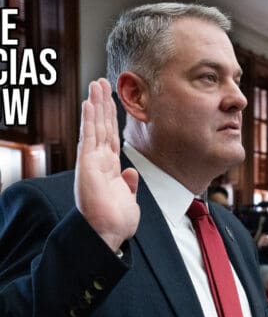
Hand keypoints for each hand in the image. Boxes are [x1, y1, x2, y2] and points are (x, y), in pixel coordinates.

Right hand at [75, 78, 139, 252]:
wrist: (109, 234)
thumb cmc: (116, 221)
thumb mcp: (129, 200)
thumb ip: (129, 185)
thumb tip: (131, 173)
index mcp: (110, 168)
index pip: (111, 137)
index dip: (111, 118)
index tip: (112, 100)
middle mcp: (99, 162)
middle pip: (101, 126)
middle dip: (102, 104)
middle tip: (102, 82)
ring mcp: (92, 162)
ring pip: (95, 127)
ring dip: (95, 105)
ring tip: (96, 84)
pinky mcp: (87, 165)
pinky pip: (89, 138)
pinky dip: (89, 120)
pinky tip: (90, 103)